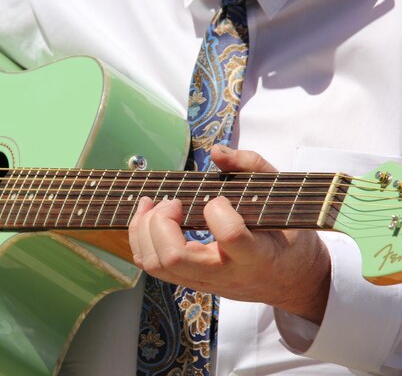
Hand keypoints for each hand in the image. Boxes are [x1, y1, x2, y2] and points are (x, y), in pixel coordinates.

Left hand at [129, 145, 330, 323]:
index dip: (218, 210)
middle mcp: (226, 274)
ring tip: (153, 204)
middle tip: (174, 201)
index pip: (230, 236)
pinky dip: (140, 240)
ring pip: (157, 265)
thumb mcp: (282, 198)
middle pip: (175, 257)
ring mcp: (204, 281)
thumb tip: (217, 152)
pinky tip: (149, 217)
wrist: (294, 283)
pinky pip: (153, 267)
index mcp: (256, 255)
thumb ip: (252, 167)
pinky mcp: (190, 281)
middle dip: (162, 222)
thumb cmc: (289, 237)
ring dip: (144, 230)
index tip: (219, 199)